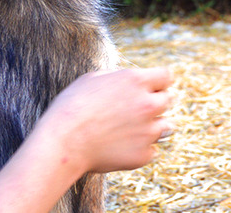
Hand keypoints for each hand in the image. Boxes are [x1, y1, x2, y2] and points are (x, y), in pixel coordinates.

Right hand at [41, 67, 173, 173]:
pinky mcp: (143, 155)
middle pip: (168, 100)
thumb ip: (121, 77)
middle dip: (155, 102)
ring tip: (131, 129)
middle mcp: (148, 104)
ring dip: (153, 126)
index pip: (166, 76)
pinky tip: (121, 146)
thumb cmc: (72, 107)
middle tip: (136, 110)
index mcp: (137, 81)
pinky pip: (152, 150)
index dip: (158, 82)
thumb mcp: (94, 79)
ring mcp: (148, 131)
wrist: (62, 143)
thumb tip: (135, 80)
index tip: (150, 87)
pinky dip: (141, 148)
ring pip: (166, 126)